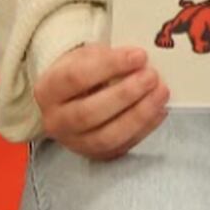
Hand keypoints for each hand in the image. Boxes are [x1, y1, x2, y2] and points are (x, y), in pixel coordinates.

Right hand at [33, 43, 168, 159]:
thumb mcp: (86, 54)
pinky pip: (120, 147)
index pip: (76, 78)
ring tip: (161, 93)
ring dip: (139, 115)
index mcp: (48, 89)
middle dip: (125, 94)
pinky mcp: (94, 155)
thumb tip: (141, 59)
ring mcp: (74, 143)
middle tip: (151, 76)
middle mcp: (56, 121)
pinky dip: (144, 129)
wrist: (71, 97)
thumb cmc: (82, 70)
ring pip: (106, 137)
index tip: (139, 55)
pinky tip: (159, 111)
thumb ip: (109, 56)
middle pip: (89, 113)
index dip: (111, 66)